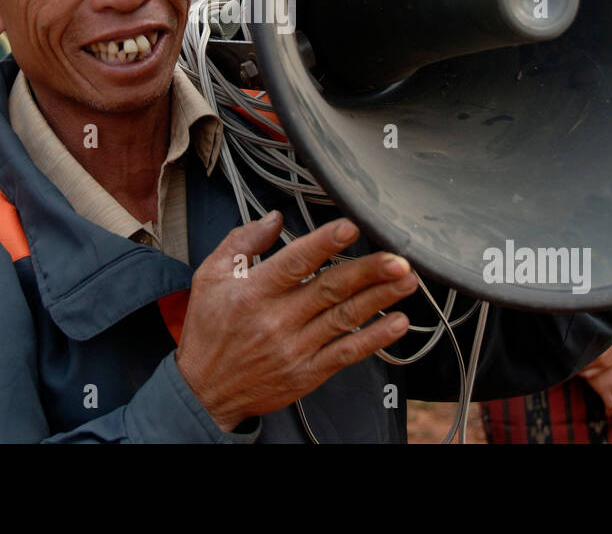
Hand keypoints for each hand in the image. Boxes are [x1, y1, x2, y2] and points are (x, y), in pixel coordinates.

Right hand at [174, 212, 417, 432]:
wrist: (204, 393)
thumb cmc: (208, 330)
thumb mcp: (209, 277)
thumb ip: (242, 243)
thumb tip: (275, 219)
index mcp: (253, 292)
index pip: (294, 263)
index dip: (324, 244)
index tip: (351, 227)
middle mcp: (277, 320)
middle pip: (330, 289)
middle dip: (368, 272)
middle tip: (398, 258)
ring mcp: (295, 349)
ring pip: (345, 318)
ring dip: (380, 299)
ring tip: (407, 281)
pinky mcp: (308, 372)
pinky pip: (347, 353)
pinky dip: (375, 339)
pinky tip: (397, 323)